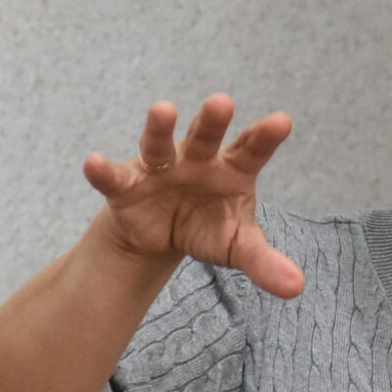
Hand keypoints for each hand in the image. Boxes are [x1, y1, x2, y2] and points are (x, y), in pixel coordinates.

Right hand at [81, 95, 303, 296]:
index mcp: (232, 169)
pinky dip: (103, 171)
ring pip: (160, 144)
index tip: (283, 122)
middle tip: (222, 102)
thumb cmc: (208, 227)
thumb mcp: (237, 246)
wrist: (162, 236)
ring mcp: (161, 169)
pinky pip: (115, 177)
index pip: (252, 150)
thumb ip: (265, 263)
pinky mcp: (128, 186)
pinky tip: (93, 163)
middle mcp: (197, 159)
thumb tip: (297, 289)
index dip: (265, 137)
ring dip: (160, 128)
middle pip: (206, 137)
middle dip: (212, 120)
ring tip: (163, 109)